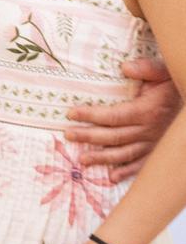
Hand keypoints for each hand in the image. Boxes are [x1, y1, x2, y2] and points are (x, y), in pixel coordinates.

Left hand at [66, 56, 179, 181]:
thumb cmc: (176, 86)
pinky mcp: (159, 151)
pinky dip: (128, 172)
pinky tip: (113, 177)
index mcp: (147, 111)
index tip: (71, 113)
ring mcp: (154, 143)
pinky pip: (142, 165)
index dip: (91, 115)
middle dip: (89, 136)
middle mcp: (150, 130)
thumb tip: (125, 66)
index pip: (113, 116)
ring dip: (102, 158)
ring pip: (124, 154)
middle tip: (69, 134)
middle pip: (113, 136)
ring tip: (82, 160)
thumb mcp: (165, 72)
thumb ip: (146, 69)